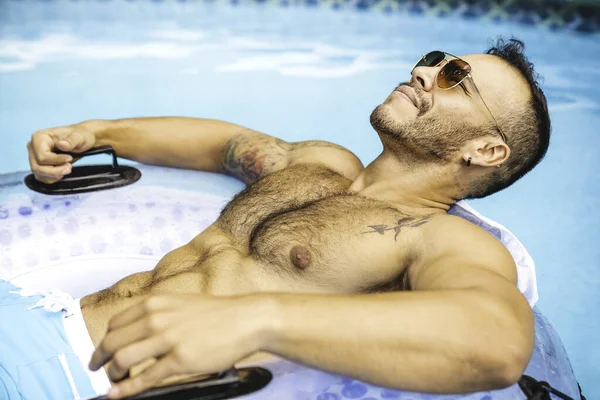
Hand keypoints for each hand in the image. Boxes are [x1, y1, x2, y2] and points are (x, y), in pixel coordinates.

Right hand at [27, 120, 97, 182]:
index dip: (57, 161)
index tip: (69, 158)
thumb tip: (61, 144)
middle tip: (69, 167)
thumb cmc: (78, 137)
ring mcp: (33, 156)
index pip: (42, 157)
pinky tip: (62, 172)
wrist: (79, 141)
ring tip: (67, 169)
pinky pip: (40, 177)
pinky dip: (52, 178)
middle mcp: (33, 147)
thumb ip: (71, 141)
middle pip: (37, 167)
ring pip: (38, 173)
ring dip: (55, 175)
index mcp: (39, 137)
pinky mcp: (38, 165)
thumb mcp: (79, 138)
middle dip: (56, 171)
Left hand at [89, 294, 269, 398]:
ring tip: (114, 379)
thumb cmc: (217, 314)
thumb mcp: (180, 303)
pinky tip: (115, 394)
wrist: (245, 319)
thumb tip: (136, 333)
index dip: (105, 340)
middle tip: (98, 368)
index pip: (115, 323)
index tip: (103, 350)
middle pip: (112, 342)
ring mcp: (168, 339)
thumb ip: (157, 314)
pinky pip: (144, 378)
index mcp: (155, 302)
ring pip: (122, 360)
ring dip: (112, 374)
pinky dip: (125, 389)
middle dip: (100, 358)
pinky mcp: (180, 359)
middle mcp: (157, 318)